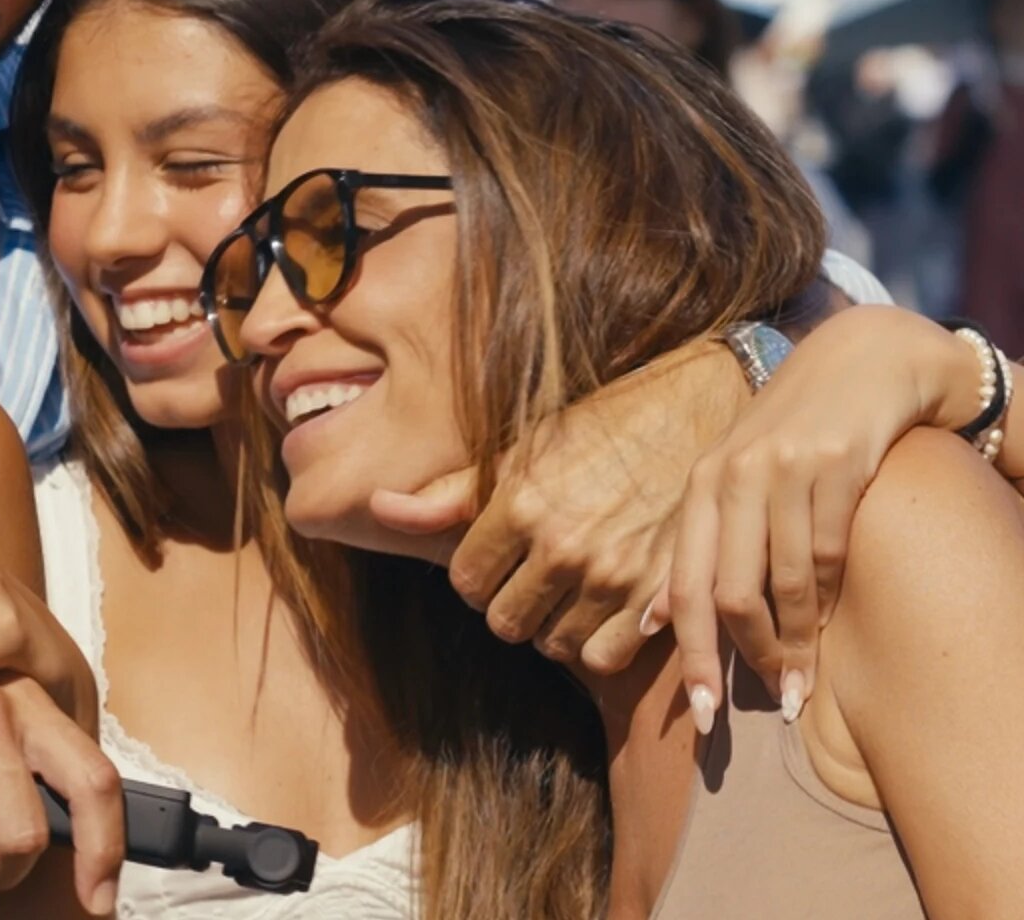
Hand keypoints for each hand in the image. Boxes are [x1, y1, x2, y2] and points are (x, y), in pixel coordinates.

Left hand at [373, 339, 743, 672]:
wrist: (693, 412)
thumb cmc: (597, 428)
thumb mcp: (520, 450)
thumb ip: (449, 494)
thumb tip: (376, 507)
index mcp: (520, 503)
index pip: (465, 581)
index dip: (476, 574)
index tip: (496, 559)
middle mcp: (562, 544)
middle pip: (504, 622)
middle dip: (510, 603)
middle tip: (533, 576)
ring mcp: (611, 575)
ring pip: (552, 643)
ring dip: (555, 623)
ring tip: (570, 587)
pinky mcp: (657, 598)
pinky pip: (602, 657)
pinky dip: (599, 641)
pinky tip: (605, 606)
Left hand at [654, 305, 982, 727]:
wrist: (860, 362)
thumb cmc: (788, 433)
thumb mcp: (729, 479)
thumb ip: (695, 545)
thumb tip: (652, 621)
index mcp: (699, 485)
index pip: (683, 583)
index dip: (688, 654)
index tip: (697, 715)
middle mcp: (732, 476)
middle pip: (728, 593)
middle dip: (742, 661)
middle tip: (763, 706)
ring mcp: (784, 471)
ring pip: (785, 585)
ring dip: (795, 646)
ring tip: (800, 689)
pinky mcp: (837, 466)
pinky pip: (831, 556)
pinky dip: (830, 604)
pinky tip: (829, 631)